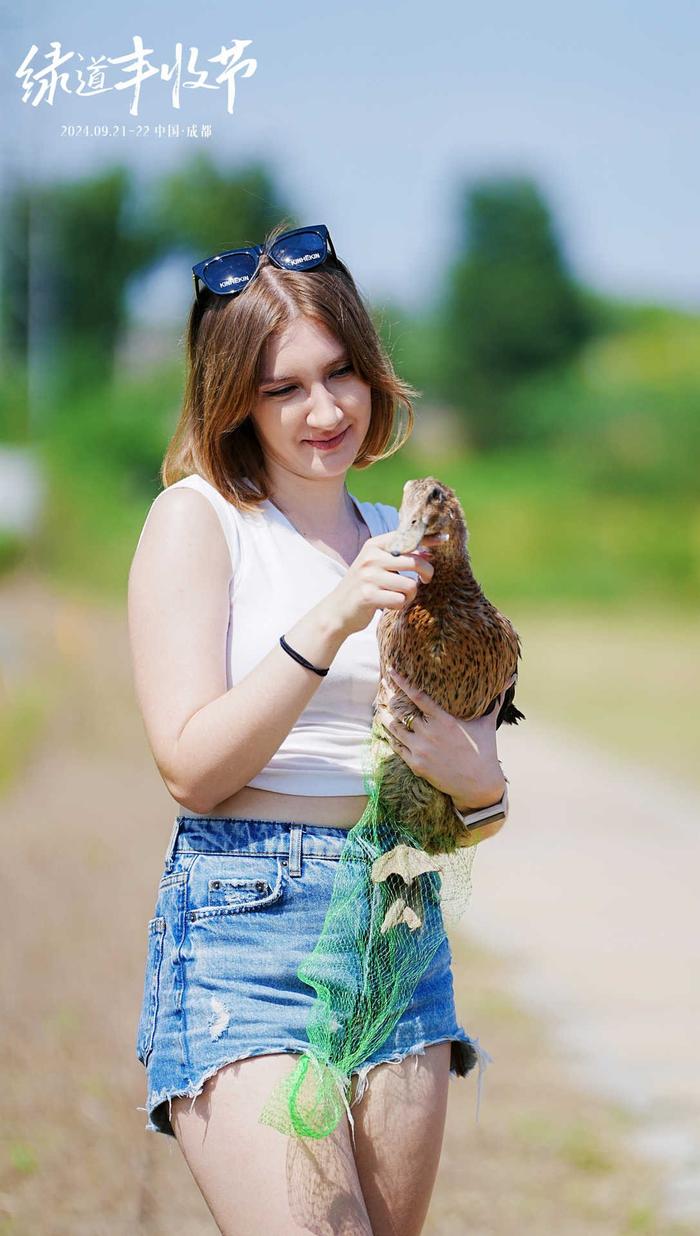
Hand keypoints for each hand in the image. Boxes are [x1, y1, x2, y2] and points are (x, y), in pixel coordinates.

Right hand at [326, 532, 441, 637]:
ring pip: (410, 585)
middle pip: (414, 562)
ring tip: (399, 597)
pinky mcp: (368, 595)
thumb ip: (400, 558)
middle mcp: (371, 557)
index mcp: (374, 545)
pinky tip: (389, 605)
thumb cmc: (363, 587)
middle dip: (427, 573)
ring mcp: (368, 576)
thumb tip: (428, 553)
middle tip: (427, 580)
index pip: (407, 538)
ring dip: (410, 595)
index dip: (428, 539)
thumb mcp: (378, 566)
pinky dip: (400, 606)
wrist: (336, 610)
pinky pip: (400, 601)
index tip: (445, 540)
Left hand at [375, 667, 514, 808]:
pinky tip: (388, 731)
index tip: (391, 671)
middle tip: (382, 688)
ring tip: (380, 708)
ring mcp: (421, 750)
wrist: (478, 785)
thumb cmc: (484, 751)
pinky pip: (397, 747)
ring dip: (386, 718)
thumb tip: (511, 678)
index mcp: (445, 720)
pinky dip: (391, 738)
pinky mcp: (416, 765)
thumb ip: (494, 700)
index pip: (418, 696)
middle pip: (401, 712)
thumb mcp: (488, 724)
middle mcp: (430, 733)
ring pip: (394, 729)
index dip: (402, 682)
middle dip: (390, 699)